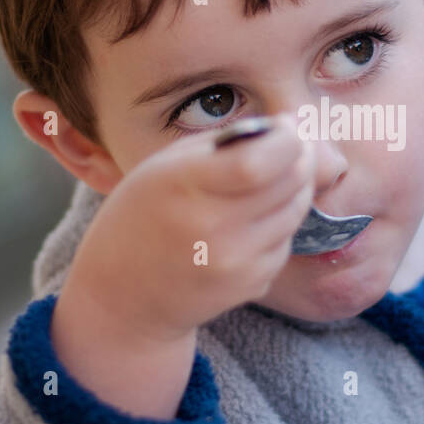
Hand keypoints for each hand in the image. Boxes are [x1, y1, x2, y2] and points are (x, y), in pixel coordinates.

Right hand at [58, 112, 315, 347]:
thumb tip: (285, 129)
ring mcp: (236, 263)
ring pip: (295, 212)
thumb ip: (223, 143)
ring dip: (294, 190)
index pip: (259, 161)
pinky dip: (279, 226)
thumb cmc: (142, 217)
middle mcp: (213, 229)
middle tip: (290, 147)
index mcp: (184, 187)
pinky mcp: (252, 285)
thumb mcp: (164, 166)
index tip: (286, 126)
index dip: (287, 139)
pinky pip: (286, 242)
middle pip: (290, 183)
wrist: (124, 297)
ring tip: (270, 181)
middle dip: (298, 157)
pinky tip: (252, 221)